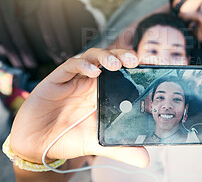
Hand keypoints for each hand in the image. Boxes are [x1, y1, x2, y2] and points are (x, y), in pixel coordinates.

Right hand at [10, 48, 148, 167]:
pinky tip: (93, 71)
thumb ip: (120, 148)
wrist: (37, 145)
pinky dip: (83, 65)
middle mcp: (91, 82)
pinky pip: (71, 66)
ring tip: (116, 65)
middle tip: (134, 60)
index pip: (121, 73)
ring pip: (92, 57)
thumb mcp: (97, 143)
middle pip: (110, 59)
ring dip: (105, 57)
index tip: (149, 65)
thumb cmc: (68, 138)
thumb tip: (145, 159)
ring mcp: (74, 79)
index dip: (134, 66)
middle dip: (122, 55)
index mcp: (103, 93)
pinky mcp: (56, 79)